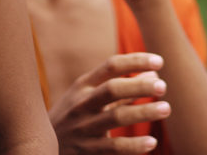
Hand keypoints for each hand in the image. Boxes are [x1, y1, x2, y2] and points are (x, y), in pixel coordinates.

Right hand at [49, 53, 170, 153]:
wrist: (40, 145)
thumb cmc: (74, 117)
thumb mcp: (91, 97)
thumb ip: (123, 90)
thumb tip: (155, 76)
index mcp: (83, 85)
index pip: (111, 66)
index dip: (136, 61)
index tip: (159, 61)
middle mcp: (81, 104)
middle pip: (113, 89)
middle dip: (139, 86)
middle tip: (163, 87)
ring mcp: (83, 129)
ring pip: (115, 118)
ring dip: (143, 112)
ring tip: (166, 108)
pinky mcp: (86, 152)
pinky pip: (112, 148)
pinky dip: (133, 146)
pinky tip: (151, 143)